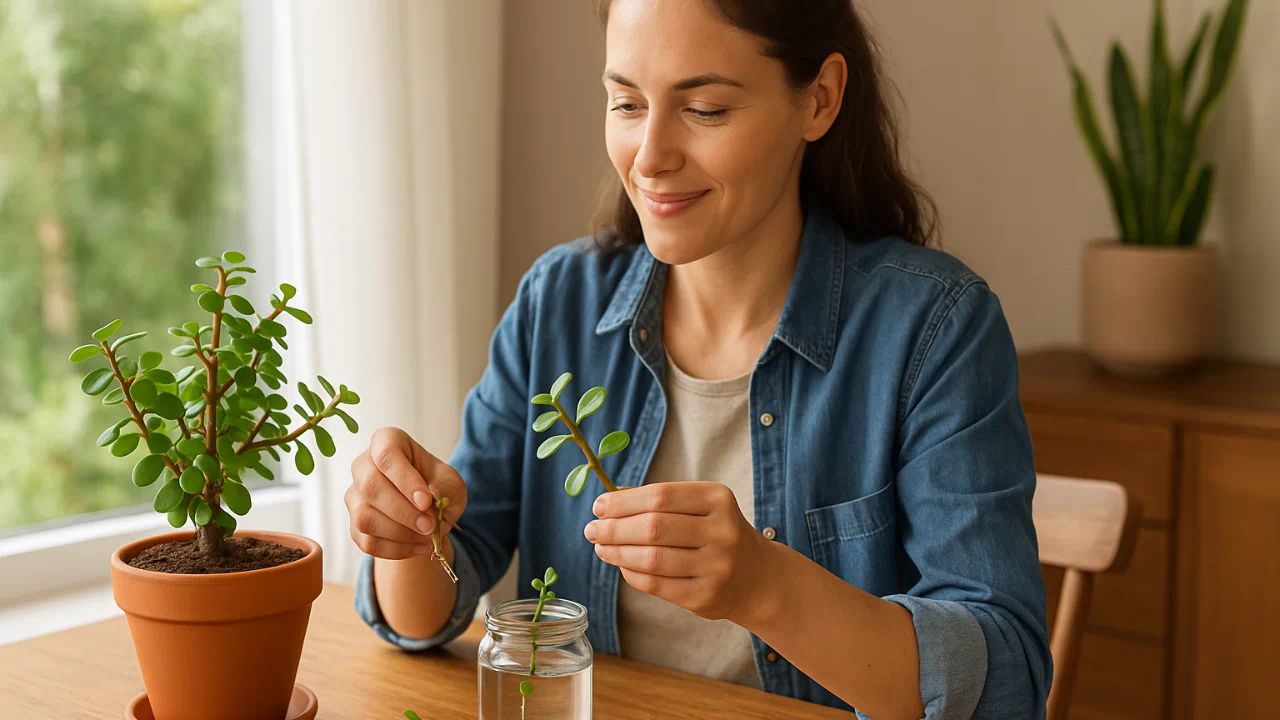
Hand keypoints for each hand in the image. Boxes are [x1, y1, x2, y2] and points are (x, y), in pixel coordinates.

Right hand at [346, 427, 466, 559]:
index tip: (426, 501)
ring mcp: (354, 495)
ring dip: (399, 534)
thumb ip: (446, 488)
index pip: (387, 455)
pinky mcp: (353, 523)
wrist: (426, 508)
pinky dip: (396, 550)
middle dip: (403, 512)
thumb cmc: (436, 484)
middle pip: (371, 487)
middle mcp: (363, 466)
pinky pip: (367, 541)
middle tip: (430, 526)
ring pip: (365, 518)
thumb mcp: (451, 481)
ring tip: (428, 538)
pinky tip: (419, 547)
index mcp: (386, 442)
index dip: (405, 480)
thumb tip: (433, 498)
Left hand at [585, 482, 771, 622]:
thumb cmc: (715, 533)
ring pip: (651, 559)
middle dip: (614, 528)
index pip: (660, 496)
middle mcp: (722, 532)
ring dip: (617, 553)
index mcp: (718, 499)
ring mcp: (716, 567)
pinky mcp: (705, 597)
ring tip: (601, 547)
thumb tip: (609, 502)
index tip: (598, 506)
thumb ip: (659, 501)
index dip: (623, 502)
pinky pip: (655, 584)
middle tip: (592, 530)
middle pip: (653, 528)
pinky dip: (631, 573)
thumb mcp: (700, 506)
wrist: (755, 576)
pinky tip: (621, 564)